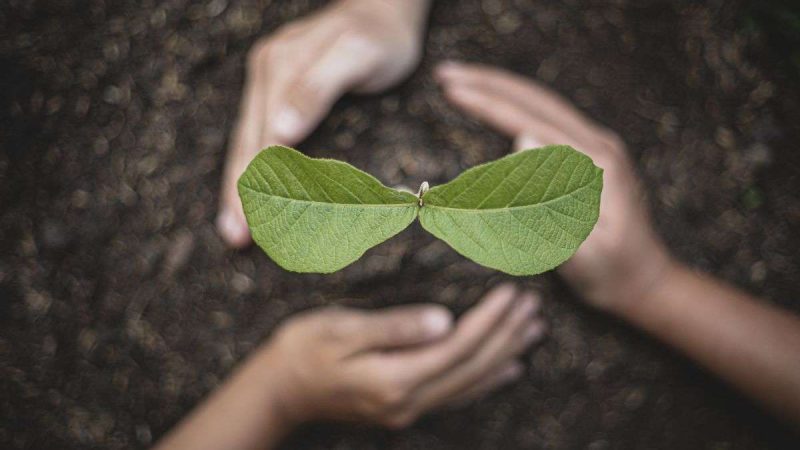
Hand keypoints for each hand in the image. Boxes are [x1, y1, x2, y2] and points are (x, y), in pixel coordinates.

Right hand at [218, 0, 430, 246]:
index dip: (255, 183)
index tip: (252, 224)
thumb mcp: (357, 54)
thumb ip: (319, 88)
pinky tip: (247, 190)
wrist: (382, 7)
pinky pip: (257, 131)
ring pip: (246, 139)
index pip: (261, 138)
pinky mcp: (275, 85)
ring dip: (238, 185)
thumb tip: (279, 132)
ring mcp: (267, 77)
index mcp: (280, 67)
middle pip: (246, 142)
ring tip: (234, 228)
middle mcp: (266, 72)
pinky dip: (251, 165)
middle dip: (239, 193)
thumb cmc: (379, 36)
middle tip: (236, 239)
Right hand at [261, 284, 544, 428]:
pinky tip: (508, 369)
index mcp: (395, 379)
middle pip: (472, 367)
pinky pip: (457, 396)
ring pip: (471, 383)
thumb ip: (395, 327)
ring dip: (505, 355)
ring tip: (533, 331)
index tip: (512, 292)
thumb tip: (445, 320)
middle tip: (534, 306)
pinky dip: (487, 381)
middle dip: (506, 335)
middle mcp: (408, 401)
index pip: (458, 347)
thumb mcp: (343, 330)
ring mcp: (407, 409)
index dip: (490, 320)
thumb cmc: (304, 350)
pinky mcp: (403, 408)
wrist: (279, 391)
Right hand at [435, 62, 674, 313]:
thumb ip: (551, 203)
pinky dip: (515, 106)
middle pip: (535, 98)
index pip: (530, 120)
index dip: (488, 103)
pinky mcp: (587, 158)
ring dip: (500, 89)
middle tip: (445, 72)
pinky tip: (497, 106)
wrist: (644, 282)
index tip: (451, 90)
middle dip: (488, 81)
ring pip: (540, 104)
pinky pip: (546, 119)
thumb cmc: (611, 272)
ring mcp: (594, 148)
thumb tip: (522, 140)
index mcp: (595, 163)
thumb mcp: (582, 250)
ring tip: (462, 83)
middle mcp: (597, 145)